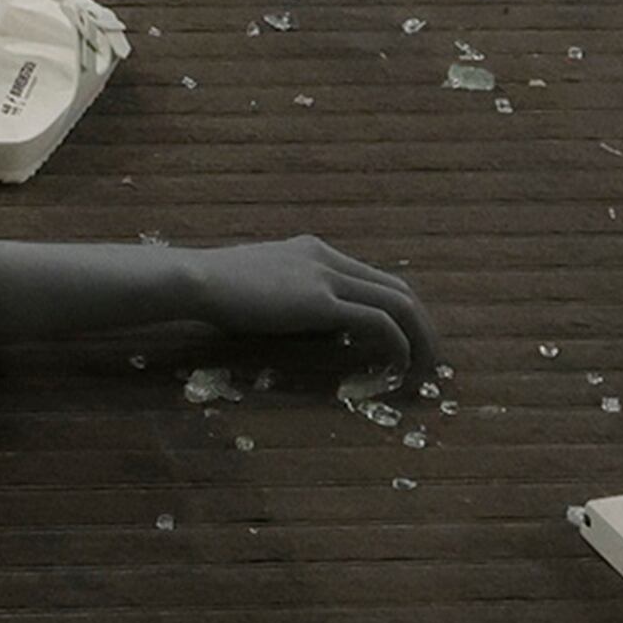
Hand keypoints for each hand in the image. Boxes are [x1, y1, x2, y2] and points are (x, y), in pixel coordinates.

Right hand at [176, 237, 435, 379]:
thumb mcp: (260, 287)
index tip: (404, 341)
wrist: (194, 280)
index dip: (397, 311)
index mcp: (313, 251)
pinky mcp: (322, 302)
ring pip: (398, 304)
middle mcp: (328, 258)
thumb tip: (311, 327)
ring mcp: (326, 277)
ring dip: (419, 339)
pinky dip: (397, 346)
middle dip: (421, 326)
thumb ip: (290, 298)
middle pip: (398, 288)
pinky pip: (378, 323)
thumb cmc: (212, 290)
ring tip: (423, 371)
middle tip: (428, 360)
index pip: (373, 278)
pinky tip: (396, 368)